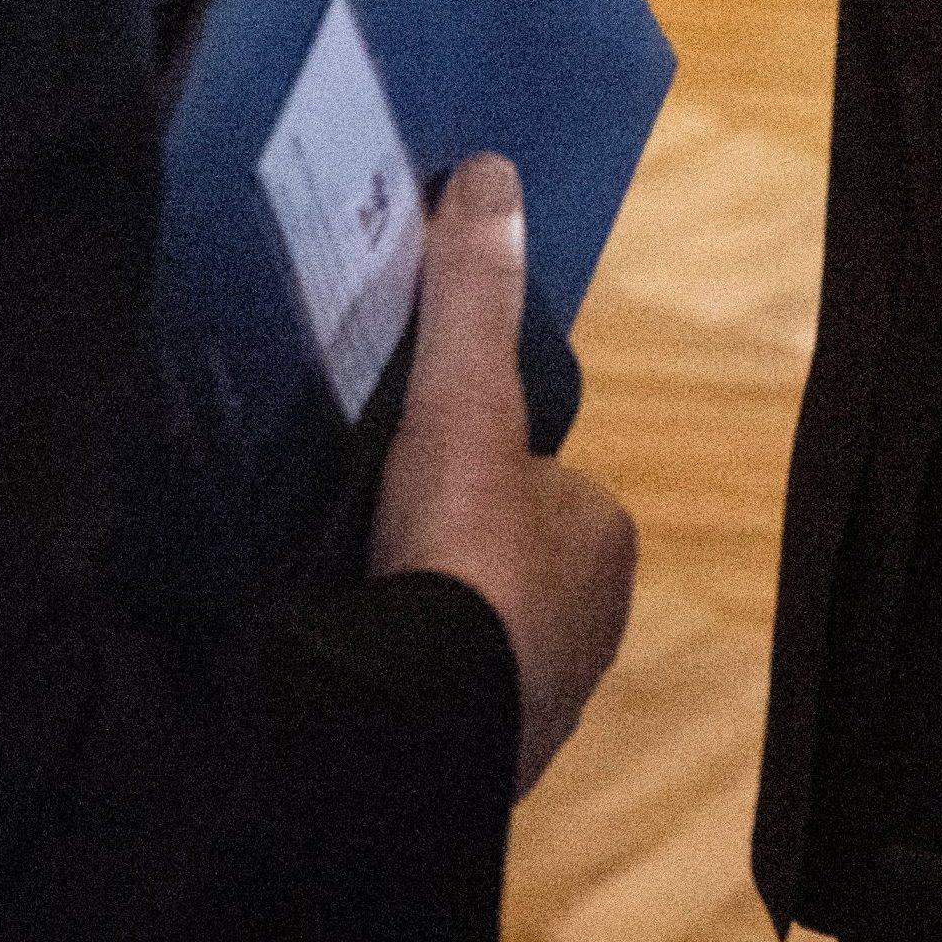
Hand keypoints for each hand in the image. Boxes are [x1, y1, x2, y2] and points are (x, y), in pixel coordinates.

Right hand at [374, 152, 636, 796]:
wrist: (419, 733)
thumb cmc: (464, 559)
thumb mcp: (462, 406)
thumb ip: (471, 301)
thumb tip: (491, 174)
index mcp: (603, 546)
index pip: (545, 481)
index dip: (479, 461)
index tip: (407, 458)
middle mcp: (587, 630)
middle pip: (503, 559)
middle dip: (446, 547)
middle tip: (362, 526)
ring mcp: (532, 706)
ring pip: (468, 635)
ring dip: (418, 618)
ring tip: (338, 589)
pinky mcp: (472, 768)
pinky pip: (432, 703)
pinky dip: (396, 683)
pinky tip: (338, 660)